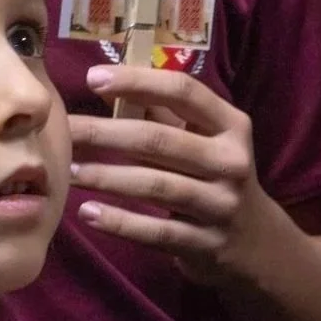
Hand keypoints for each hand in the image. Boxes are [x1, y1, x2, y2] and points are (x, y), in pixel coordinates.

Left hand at [69, 64, 272, 283]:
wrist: (255, 240)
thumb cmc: (216, 177)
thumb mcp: (206, 141)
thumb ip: (164, 114)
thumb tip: (105, 82)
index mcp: (233, 127)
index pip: (185, 92)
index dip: (137, 81)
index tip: (92, 77)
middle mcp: (232, 162)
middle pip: (160, 140)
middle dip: (105, 133)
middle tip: (65, 130)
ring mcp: (222, 205)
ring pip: (156, 186)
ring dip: (106, 176)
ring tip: (69, 171)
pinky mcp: (206, 242)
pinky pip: (156, 232)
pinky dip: (119, 221)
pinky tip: (87, 212)